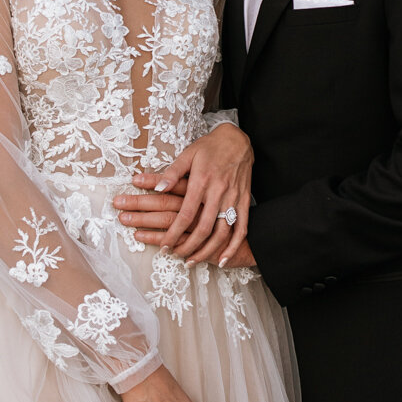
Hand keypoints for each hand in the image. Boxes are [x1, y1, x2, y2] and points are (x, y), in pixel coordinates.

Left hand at [115, 124, 253, 267]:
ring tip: (192, 260)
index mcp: (201, 181)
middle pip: (202, 227)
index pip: (185, 213)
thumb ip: (172, 173)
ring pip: (221, 232)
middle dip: (187, 246)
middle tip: (173, 255)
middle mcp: (218, 192)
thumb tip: (157, 189)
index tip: (163, 246)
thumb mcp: (188, 154)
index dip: (173, 233)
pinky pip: (241, 229)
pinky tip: (222, 259)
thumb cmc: (210, 147)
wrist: (239, 140)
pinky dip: (232, 246)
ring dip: (207, 250)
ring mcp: (233, 198)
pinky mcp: (244, 201)